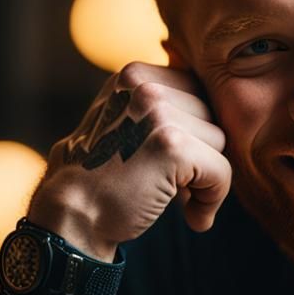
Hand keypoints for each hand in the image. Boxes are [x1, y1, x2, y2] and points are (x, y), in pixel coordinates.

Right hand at [30, 62, 229, 257]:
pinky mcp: (173, 147)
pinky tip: (193, 217)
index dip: (194, 132)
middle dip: (202, 153)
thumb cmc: (103, 179)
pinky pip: (221, 171)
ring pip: (220, 142)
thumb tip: (219, 109)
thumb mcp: (123, 123)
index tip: (174, 162)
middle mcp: (144, 87)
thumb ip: (158, 108)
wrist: (72, 218)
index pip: (197, 93)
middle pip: (211, 116)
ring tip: (178, 198)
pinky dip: (213, 199)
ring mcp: (158, 114)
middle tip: (176, 185)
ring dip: (206, 178)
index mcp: (134, 76)